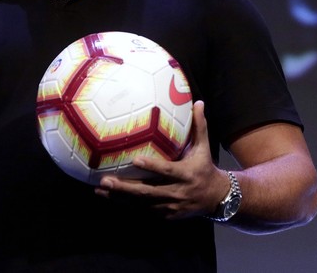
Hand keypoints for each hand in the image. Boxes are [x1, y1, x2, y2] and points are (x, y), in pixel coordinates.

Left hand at [94, 100, 230, 219]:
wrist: (216, 198)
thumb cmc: (205, 167)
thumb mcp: (204, 147)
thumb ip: (199, 126)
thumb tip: (198, 102)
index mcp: (187, 174)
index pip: (168, 171)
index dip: (152, 167)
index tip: (135, 160)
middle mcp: (177, 192)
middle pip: (148, 191)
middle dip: (126, 188)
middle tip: (105, 180)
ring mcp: (170, 206)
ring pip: (142, 203)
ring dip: (120, 197)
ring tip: (100, 189)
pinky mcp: (166, 214)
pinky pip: (143, 210)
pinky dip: (127, 205)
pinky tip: (110, 197)